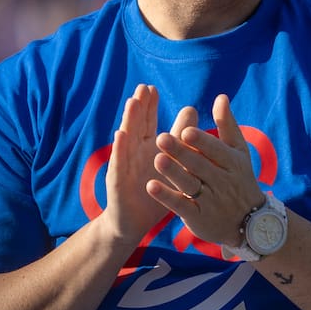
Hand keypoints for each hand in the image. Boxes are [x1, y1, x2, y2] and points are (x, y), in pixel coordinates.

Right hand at [105, 84, 196, 241]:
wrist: (134, 221)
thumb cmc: (154, 192)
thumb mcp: (170, 165)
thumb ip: (179, 139)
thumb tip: (192, 111)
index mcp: (147, 147)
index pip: (149, 122)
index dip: (150, 107)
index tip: (153, 88)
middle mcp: (135, 152)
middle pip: (137, 125)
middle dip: (140, 107)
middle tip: (144, 88)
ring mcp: (125, 165)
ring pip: (128, 139)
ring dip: (130, 121)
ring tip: (133, 102)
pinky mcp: (118, 180)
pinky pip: (119, 162)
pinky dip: (120, 148)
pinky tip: (121, 135)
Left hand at [148, 94, 266, 246]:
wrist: (249, 222)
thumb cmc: (240, 178)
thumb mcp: (239, 152)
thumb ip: (227, 125)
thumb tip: (220, 96)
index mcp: (233, 162)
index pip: (216, 150)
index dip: (202, 142)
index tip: (186, 130)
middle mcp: (222, 181)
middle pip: (200, 166)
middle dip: (181, 153)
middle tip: (161, 138)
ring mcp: (210, 201)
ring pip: (190, 185)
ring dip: (173, 173)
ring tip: (156, 159)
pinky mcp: (198, 218)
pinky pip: (181, 207)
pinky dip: (166, 197)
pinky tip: (150, 186)